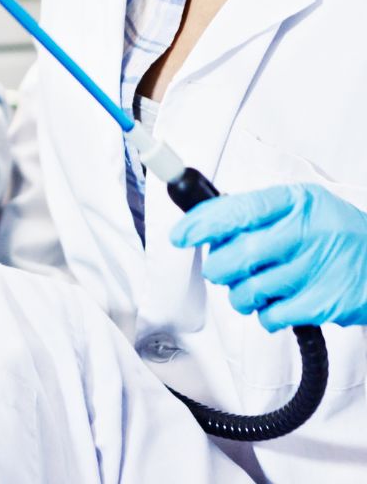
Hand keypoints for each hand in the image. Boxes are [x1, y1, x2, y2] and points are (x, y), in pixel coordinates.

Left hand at [171, 183, 366, 330]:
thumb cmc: (337, 234)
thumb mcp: (303, 207)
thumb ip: (261, 214)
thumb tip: (208, 224)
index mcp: (297, 202)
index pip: (239, 210)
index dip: (203, 223)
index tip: (181, 234)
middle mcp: (308, 231)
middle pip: (238, 254)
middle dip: (219, 267)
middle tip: (221, 269)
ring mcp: (318, 268)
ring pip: (249, 288)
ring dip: (239, 294)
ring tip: (251, 289)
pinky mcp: (325, 303)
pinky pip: (272, 314)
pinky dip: (265, 314)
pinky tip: (275, 304)